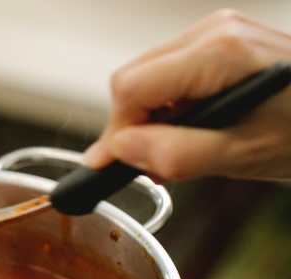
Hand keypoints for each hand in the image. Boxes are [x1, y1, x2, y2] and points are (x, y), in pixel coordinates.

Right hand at [84, 9, 290, 180]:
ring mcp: (214, 32)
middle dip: (134, 126)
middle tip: (156, 161)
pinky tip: (191, 128)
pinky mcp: (217, 41)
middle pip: (132, 79)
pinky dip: (168, 108)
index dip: (116, 132)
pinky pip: (166, 75)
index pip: (130, 88)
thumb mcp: (241, 155)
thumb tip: (122, 149)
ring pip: (144, 78)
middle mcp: (211, 32)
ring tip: (181, 147)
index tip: (117, 165)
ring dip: (150, 119)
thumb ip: (178, 154)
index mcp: (217, 54)